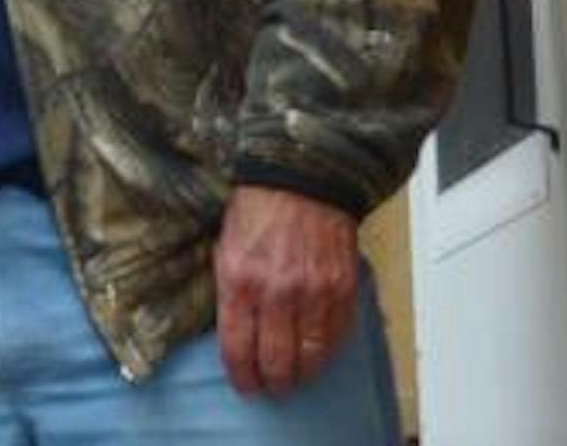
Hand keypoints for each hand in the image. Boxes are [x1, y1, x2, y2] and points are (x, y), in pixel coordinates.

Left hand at [213, 184, 360, 397]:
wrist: (300, 179)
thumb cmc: (257, 209)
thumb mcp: (225, 248)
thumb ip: (231, 291)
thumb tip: (236, 332)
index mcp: (239, 279)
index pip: (237, 346)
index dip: (241, 375)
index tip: (245, 385)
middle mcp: (276, 291)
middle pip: (275, 360)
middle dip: (272, 382)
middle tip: (272, 387)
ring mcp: (313, 292)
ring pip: (310, 356)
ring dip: (302, 375)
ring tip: (296, 378)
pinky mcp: (342, 289)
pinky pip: (337, 336)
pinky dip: (328, 352)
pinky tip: (319, 354)